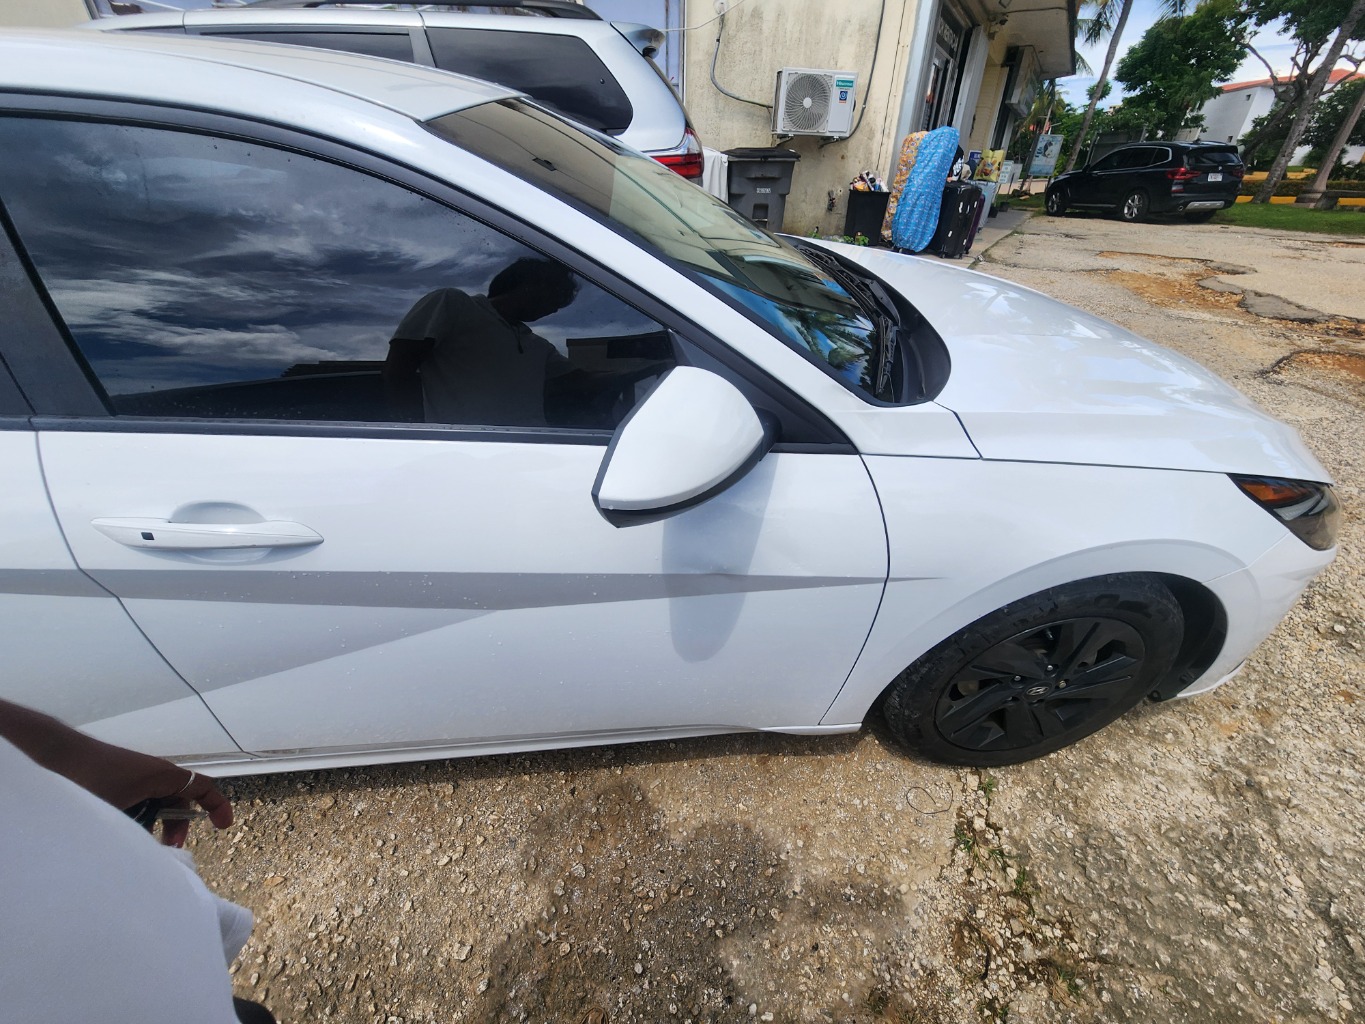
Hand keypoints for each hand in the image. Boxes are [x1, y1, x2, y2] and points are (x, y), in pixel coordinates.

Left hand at [0, 699, 232, 841]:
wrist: (58, 756)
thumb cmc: (93, 778)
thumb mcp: (121, 809)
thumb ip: (141, 832)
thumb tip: (152, 858)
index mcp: (165, 776)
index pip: (204, 788)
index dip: (218, 807)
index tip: (223, 828)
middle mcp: (156, 775)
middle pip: (180, 801)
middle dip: (179, 826)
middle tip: (170, 849)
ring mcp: (138, 778)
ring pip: (158, 804)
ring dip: (155, 825)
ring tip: (141, 844)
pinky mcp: (121, 782)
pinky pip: (141, 802)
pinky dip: (139, 818)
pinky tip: (121, 833)